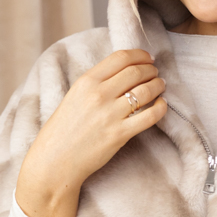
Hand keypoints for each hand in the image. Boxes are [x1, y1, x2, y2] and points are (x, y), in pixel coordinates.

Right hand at [16, 49, 166, 216]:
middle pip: (136, 72)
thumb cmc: (63, 130)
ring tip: (160, 85)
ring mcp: (110, 114)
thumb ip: (96, 84)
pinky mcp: (120, 134)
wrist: (54, 161)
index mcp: (86, 81)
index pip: (120, 58)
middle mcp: (99, 94)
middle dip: (151, 70)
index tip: (147, 58)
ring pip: (146, 91)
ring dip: (158, 85)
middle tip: (155, 73)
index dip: (139, 55)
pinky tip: (162, 105)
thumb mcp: (74, 97)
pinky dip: (161, 107)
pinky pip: (150, 116)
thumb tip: (122, 74)